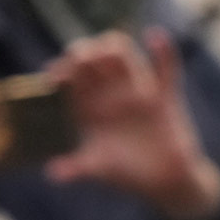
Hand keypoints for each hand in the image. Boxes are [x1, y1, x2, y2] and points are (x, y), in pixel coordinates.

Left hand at [46, 29, 219, 219]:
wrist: (164, 182)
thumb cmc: (129, 175)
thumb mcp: (100, 170)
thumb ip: (77, 168)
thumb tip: (52, 173)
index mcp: (91, 108)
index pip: (72, 78)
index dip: (62, 71)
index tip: (55, 78)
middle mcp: (111, 95)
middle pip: (93, 58)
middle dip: (83, 53)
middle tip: (78, 62)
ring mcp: (138, 92)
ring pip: (123, 56)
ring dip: (112, 48)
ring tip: (105, 53)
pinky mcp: (164, 97)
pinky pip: (167, 69)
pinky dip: (163, 51)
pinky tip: (154, 36)